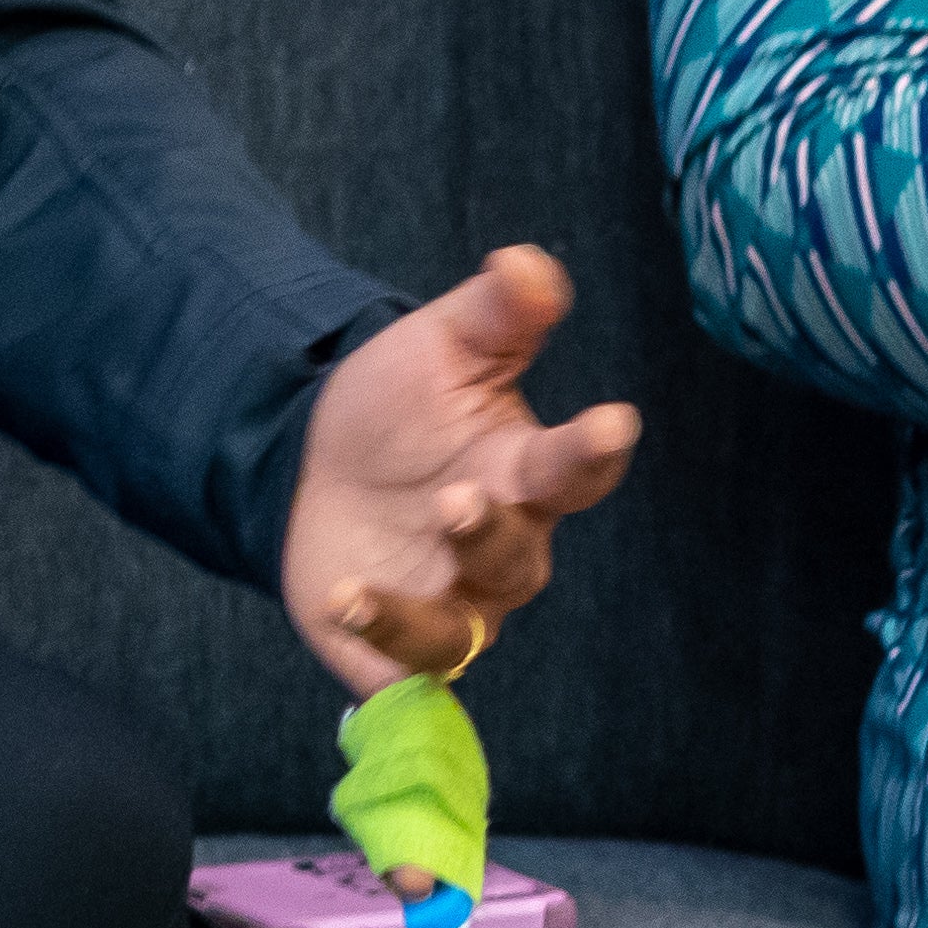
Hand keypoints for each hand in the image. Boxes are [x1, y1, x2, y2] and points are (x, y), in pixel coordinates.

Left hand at [280, 245, 644, 702]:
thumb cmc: (402, 403)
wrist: (315, 459)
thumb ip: (496, 310)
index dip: (596, 448)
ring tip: (369, 581)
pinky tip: (341, 601)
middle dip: (491, 532)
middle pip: (520, 555)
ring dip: (428, 607)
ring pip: (468, 625)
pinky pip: (408, 665)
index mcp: (526, 468)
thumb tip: (527, 263)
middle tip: (457, 499)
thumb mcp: (444, 344)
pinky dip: (380, 642)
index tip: (611, 423)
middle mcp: (505, 545)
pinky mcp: (401, 645)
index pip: (577, 465)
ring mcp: (456, 602)